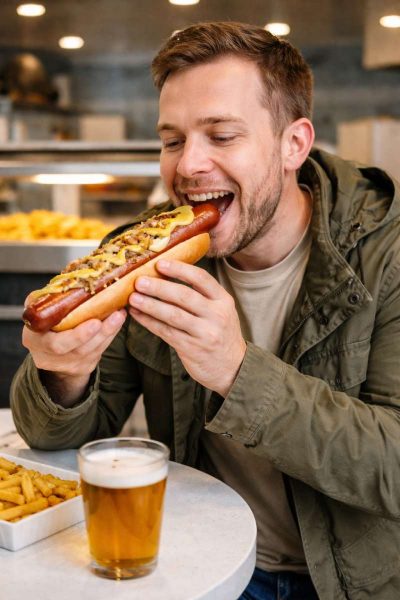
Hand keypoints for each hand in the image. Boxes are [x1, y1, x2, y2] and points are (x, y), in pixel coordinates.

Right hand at [22, 309, 126, 405]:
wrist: (46, 352)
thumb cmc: (42, 326)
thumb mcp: (37, 314)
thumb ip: (45, 301)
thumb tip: (62, 286)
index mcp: (36, 342)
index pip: (56, 344)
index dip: (77, 335)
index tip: (95, 323)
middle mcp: (52, 358)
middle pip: (79, 350)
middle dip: (101, 333)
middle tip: (116, 316)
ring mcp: (69, 365)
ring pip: (93, 351)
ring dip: (110, 331)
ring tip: (120, 314)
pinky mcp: (84, 367)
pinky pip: (99, 351)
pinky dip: (110, 335)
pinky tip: (118, 320)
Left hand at [128, 259, 245, 396]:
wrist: (232, 367)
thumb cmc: (220, 333)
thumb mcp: (220, 311)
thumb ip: (200, 296)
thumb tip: (165, 276)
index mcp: (223, 300)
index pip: (201, 279)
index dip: (179, 269)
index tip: (160, 263)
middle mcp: (217, 315)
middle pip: (184, 296)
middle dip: (159, 287)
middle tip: (139, 281)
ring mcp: (205, 333)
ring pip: (173, 315)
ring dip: (150, 305)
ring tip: (133, 298)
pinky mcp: (192, 349)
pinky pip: (166, 332)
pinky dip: (150, 322)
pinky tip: (138, 315)